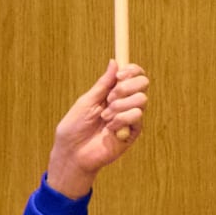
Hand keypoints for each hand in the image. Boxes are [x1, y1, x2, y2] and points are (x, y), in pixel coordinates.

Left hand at [47, 60, 146, 196]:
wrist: (72, 153)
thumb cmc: (74, 128)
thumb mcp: (87, 101)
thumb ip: (103, 84)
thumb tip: (114, 62)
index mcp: (113, 93)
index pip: (133, 75)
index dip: (131, 70)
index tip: (119, 75)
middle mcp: (125, 103)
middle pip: (143, 83)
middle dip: (125, 87)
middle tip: (109, 99)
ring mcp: (131, 117)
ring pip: (142, 99)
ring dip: (120, 106)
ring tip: (105, 117)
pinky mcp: (134, 131)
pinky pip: (137, 116)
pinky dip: (121, 120)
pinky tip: (109, 129)